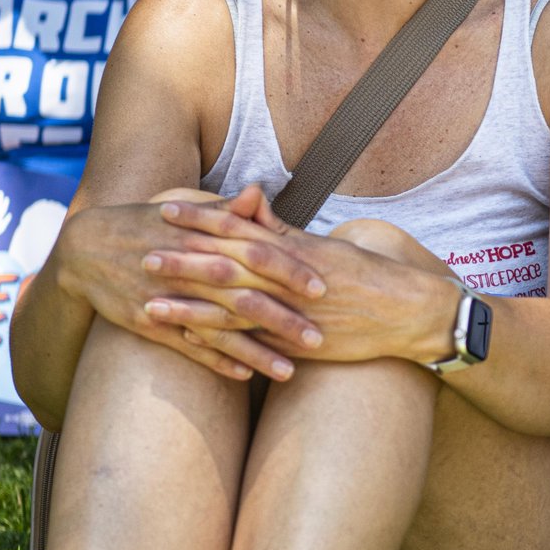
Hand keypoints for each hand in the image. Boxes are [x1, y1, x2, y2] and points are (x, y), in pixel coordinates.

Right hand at [54, 186, 327, 381]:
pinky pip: (188, 347)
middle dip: (282, 318)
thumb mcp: (182, 210)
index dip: (289, 271)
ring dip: (256, 351)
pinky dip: (216, 360)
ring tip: (290, 372)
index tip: (322, 287)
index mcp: (200, 236)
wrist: (84, 249)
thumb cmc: (143, 225)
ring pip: (220, 329)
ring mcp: (168, 297)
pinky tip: (245, 374)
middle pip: (243, 294)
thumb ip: (225, 210)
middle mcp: (187, 267)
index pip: (254, 253)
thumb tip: (260, 193)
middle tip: (319, 337)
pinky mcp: (149, 323)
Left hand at [157, 202, 459, 365]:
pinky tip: (190, 345)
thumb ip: (283, 230)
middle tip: (140, 253)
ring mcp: (291, 311)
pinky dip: (220, 343)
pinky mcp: (297, 341)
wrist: (409, 312)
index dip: (198, 220)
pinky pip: (251, 343)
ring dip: (189, 305)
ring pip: (230, 306)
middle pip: (225, 265)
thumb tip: (250, 205)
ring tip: (149, 303)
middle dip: (181, 260)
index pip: (237, 229)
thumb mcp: (325, 246)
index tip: (164, 211)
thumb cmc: (370, 277)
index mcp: (292, 249)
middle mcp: (288, 278)